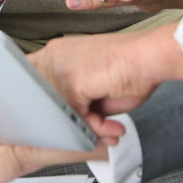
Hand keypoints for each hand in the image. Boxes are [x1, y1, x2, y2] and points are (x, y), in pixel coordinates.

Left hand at [29, 25, 182, 134]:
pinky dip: (96, 128)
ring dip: (86, 127)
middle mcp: (55, 55)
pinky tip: (112, 126)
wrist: (150, 58)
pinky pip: (76, 117)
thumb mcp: (95, 91)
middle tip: (96, 131)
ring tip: (109, 130)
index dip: (43, 103)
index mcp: (59, 52)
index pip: (33, 80)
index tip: (62, 120)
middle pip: (41, 100)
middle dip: (67, 122)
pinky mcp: (72, 80)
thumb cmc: (131, 69)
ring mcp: (61, 67)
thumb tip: (68, 125)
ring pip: (60, 112)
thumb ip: (76, 104)